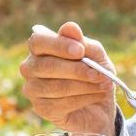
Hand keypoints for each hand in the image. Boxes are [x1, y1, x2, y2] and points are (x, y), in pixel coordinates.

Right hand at [20, 20, 117, 135]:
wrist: (99, 105)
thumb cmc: (93, 73)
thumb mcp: (95, 55)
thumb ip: (83, 42)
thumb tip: (70, 27)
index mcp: (40, 49)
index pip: (38, 41)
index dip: (59, 45)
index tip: (80, 50)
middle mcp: (30, 68)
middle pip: (47, 66)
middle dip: (77, 70)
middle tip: (100, 74)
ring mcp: (33, 89)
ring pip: (56, 86)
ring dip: (85, 85)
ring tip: (105, 84)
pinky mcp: (42, 109)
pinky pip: (62, 103)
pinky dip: (84, 98)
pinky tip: (97, 95)